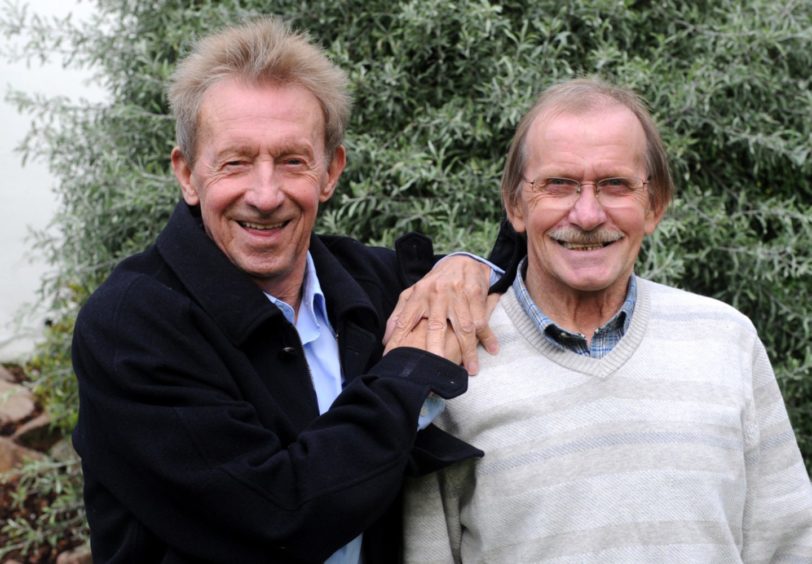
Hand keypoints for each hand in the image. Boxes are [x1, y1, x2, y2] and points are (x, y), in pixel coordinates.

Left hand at [384, 255, 500, 373]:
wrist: (460, 261)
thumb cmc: (433, 285)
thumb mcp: (412, 295)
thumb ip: (398, 316)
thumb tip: (386, 340)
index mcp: (418, 296)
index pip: (405, 320)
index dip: (398, 339)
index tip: (394, 359)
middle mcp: (436, 295)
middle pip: (436, 326)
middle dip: (436, 346)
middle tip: (437, 365)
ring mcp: (457, 295)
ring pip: (464, 327)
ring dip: (469, 349)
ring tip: (472, 369)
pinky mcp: (475, 294)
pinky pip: (481, 319)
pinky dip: (488, 336)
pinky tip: (492, 349)